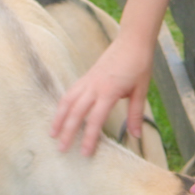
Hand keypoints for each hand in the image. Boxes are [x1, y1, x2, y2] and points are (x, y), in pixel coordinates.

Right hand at [51, 35, 152, 155]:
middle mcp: (94, 86)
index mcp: (109, 91)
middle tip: (61, 149)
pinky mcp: (86, 77)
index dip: (89, 138)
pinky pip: (70, 92)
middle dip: (67, 132)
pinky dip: (63, 105)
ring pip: (67, 100)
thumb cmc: (139, 65)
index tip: (84, 153)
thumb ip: (135, 114)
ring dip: (58, 118)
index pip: (95, 119)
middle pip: (76, 112)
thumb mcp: (141, 90)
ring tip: (52, 134)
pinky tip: (60, 115)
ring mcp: (88, 80)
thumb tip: (136, 136)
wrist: (132, 41)